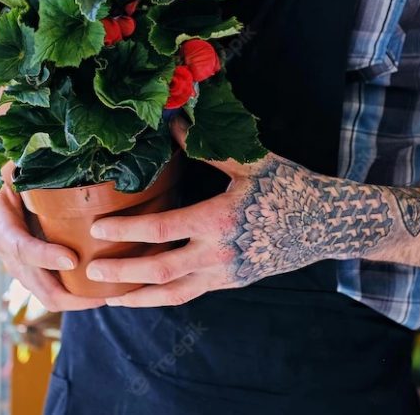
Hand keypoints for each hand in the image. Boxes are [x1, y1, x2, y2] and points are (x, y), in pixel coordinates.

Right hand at [0, 167, 103, 312]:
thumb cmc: (6, 171)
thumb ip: (33, 172)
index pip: (19, 247)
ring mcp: (18, 263)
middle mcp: (6, 250)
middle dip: (70, 295)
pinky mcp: (31, 266)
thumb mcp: (14, 167)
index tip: (72, 260)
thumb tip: (68, 164)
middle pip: (35, 283)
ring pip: (45, 292)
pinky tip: (100, 289)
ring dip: (76, 298)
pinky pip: (51, 287)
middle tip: (103, 292)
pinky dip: (74, 292)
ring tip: (109, 295)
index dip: (44, 256)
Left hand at [86, 118, 400, 307]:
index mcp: (220, 219)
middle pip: (160, 270)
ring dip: (138, 297)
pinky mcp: (234, 282)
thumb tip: (175, 121)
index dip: (127, 230)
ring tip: (108, 298)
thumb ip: (210, 147)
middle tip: (90, 270)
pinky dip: (164, 297)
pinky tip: (145, 294)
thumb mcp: (252, 161)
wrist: (329, 223)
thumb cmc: (291, 185)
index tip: (99, 228)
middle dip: (122, 273)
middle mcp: (220, 253)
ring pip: (174, 294)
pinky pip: (192, 294)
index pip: (162, 229)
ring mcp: (227, 273)